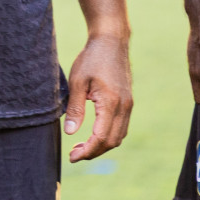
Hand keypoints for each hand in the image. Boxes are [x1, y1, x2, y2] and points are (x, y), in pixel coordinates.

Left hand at [64, 34, 132, 161]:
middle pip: (112, 141)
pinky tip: (92, 135)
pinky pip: (121, 127)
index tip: (72, 157)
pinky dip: (108, 136)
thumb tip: (70, 133)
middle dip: (93, 152)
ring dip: (101, 146)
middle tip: (73, 155)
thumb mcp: (77, 82)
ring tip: (80, 147)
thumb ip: (75, 108)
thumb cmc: (91, 59)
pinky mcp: (128, 103)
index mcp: (112, 103)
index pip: (101, 137)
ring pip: (119, 136)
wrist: (111, 42)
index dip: (87, 151)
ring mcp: (129, 106)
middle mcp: (125, 107)